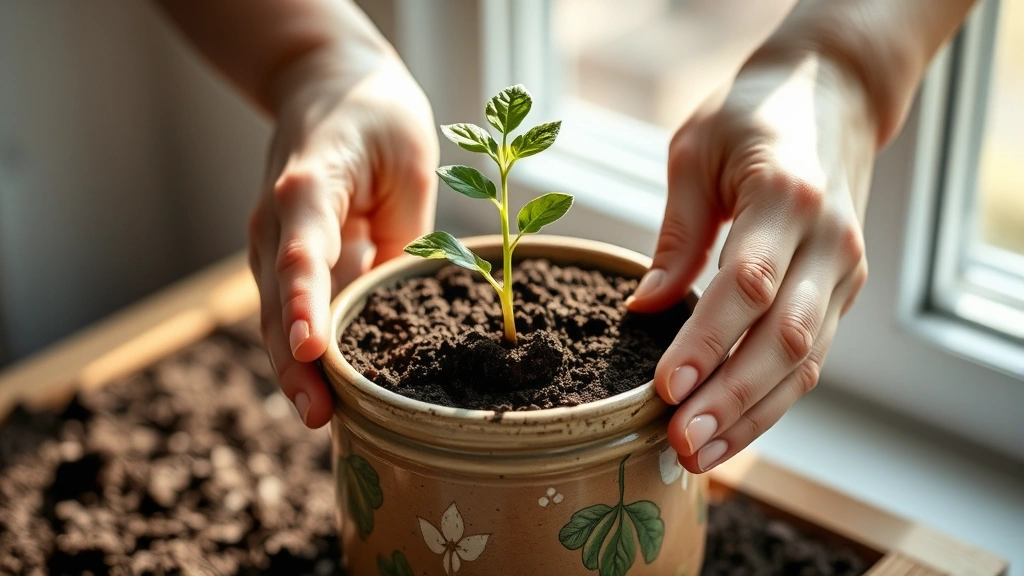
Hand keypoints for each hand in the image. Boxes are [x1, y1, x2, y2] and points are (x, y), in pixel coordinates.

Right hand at [248, 52, 437, 427]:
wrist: (326, 84)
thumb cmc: (374, 116)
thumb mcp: (407, 161)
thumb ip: (401, 233)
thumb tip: (399, 305)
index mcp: (307, 187)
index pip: (300, 252)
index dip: (304, 302)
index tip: (310, 348)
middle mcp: (277, 219)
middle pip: (277, 299)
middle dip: (293, 362)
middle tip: (318, 416)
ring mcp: (274, 241)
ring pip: (276, 314)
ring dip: (292, 369)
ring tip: (319, 419)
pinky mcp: (285, 257)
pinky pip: (290, 309)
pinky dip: (301, 352)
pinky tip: (321, 393)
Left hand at [627, 48, 874, 472]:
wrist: (835, 95)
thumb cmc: (753, 115)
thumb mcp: (697, 151)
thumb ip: (677, 233)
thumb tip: (644, 308)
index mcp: (787, 196)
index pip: (747, 284)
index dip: (706, 342)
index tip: (664, 387)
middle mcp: (829, 241)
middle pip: (782, 337)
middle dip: (729, 398)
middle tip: (679, 443)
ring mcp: (844, 270)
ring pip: (804, 361)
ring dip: (752, 415)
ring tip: (698, 456)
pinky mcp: (843, 291)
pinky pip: (811, 358)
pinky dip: (772, 401)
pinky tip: (732, 431)